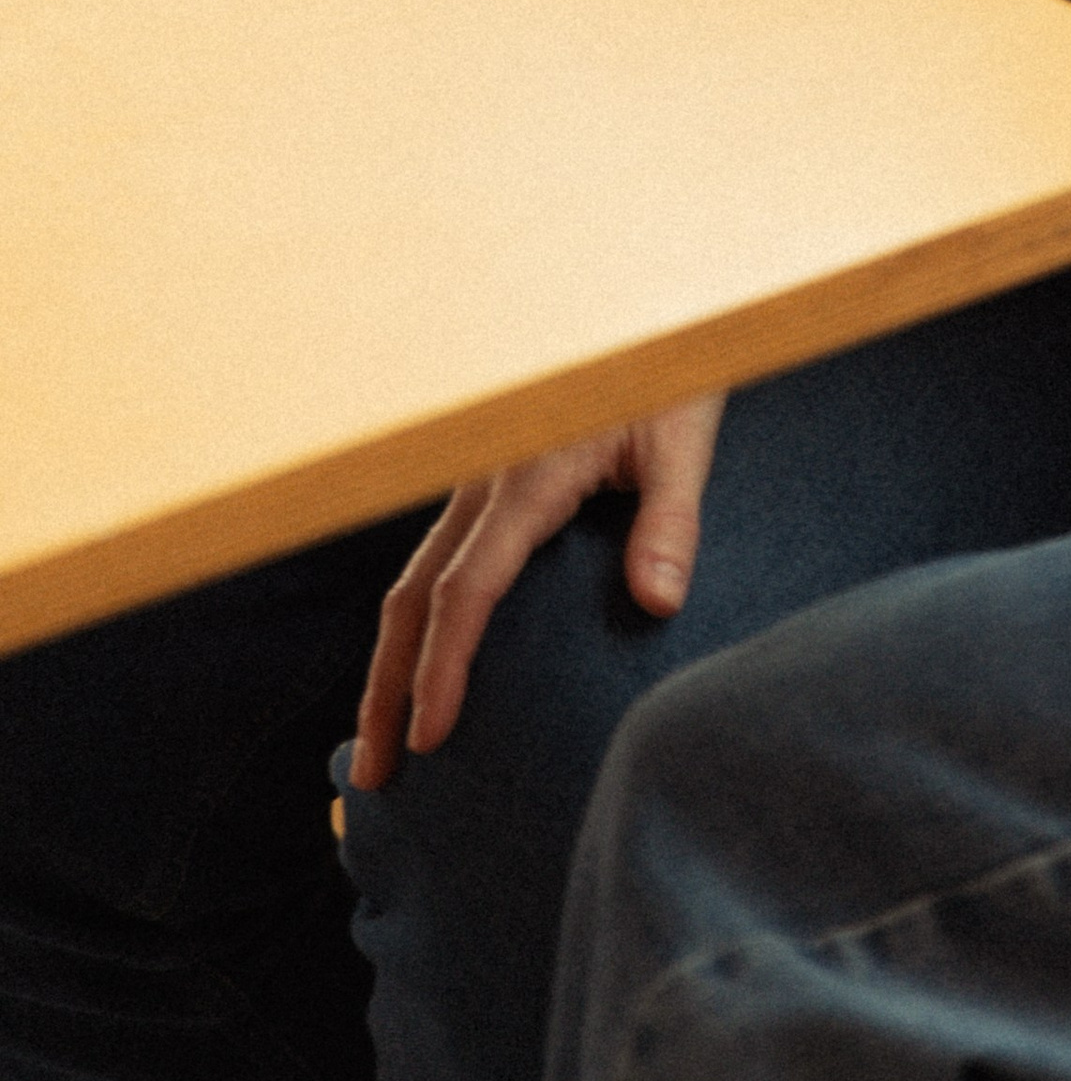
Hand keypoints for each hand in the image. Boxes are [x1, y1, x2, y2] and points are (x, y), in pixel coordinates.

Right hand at [347, 393, 725, 785]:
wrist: (651, 308)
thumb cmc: (669, 371)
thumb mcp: (683, 441)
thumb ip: (670, 521)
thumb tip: (657, 603)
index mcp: (526, 477)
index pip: (466, 588)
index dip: (442, 665)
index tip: (431, 732)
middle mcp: (485, 482)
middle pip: (413, 597)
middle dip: (387, 687)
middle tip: (377, 772)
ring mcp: (478, 481)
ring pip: (414, 581)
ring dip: (392, 662)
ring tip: (383, 740)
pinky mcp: (488, 483)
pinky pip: (438, 561)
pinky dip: (418, 623)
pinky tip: (423, 667)